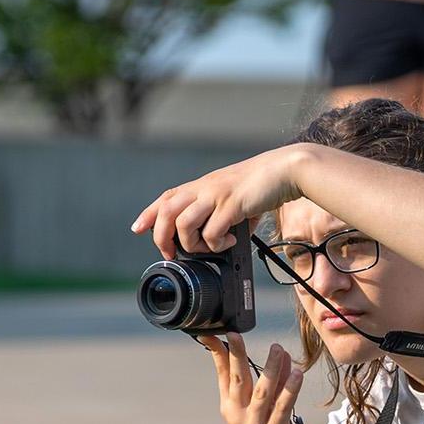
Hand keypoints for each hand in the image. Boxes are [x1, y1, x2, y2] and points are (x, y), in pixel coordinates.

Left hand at [130, 145, 311, 258]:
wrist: (286, 170)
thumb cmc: (264, 184)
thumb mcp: (236, 196)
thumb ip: (225, 215)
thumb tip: (227, 238)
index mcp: (203, 186)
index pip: (167, 197)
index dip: (149, 213)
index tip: (137, 228)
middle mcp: (204, 188)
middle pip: (166, 212)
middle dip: (161, 237)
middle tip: (170, 253)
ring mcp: (216, 196)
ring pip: (184, 224)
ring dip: (192, 244)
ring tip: (208, 248)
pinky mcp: (231, 205)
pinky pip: (212, 232)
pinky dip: (217, 244)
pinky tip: (230, 242)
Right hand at [196, 331, 306, 423]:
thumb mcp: (259, 412)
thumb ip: (267, 384)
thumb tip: (278, 355)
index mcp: (230, 408)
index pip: (222, 374)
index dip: (218, 352)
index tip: (213, 333)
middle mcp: (238, 416)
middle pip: (237, 379)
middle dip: (236, 354)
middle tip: (236, 333)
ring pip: (262, 390)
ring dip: (271, 368)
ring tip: (278, 349)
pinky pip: (283, 407)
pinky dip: (290, 388)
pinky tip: (297, 373)